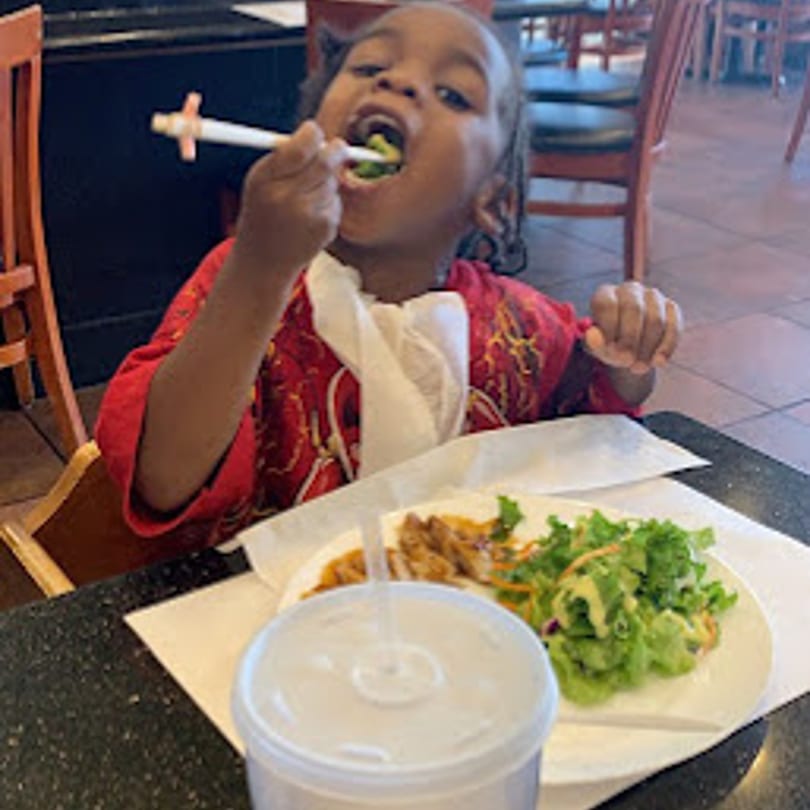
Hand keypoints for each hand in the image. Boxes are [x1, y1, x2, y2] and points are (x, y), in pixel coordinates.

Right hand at [232, 120, 347, 284]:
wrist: (264, 260)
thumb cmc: (262, 212)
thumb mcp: (259, 180)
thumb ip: (284, 156)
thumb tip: (318, 135)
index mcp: (268, 180)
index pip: (301, 147)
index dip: (313, 134)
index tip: (315, 132)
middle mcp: (289, 198)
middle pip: (326, 162)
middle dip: (336, 151)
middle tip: (339, 148)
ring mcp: (310, 215)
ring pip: (332, 182)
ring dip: (327, 181)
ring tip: (306, 196)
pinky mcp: (325, 228)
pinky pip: (336, 202)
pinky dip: (328, 203)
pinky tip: (310, 216)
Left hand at [584, 282, 681, 374]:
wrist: (630, 347)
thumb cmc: (609, 343)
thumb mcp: (598, 347)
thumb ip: (593, 342)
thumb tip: (592, 334)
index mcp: (606, 294)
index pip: (607, 304)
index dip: (609, 328)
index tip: (610, 349)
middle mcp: (630, 290)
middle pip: (634, 309)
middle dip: (630, 338)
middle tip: (626, 361)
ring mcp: (653, 296)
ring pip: (656, 319)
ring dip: (647, 347)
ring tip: (638, 367)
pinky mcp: (671, 308)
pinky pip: (673, 326)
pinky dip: (666, 346)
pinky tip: (658, 362)